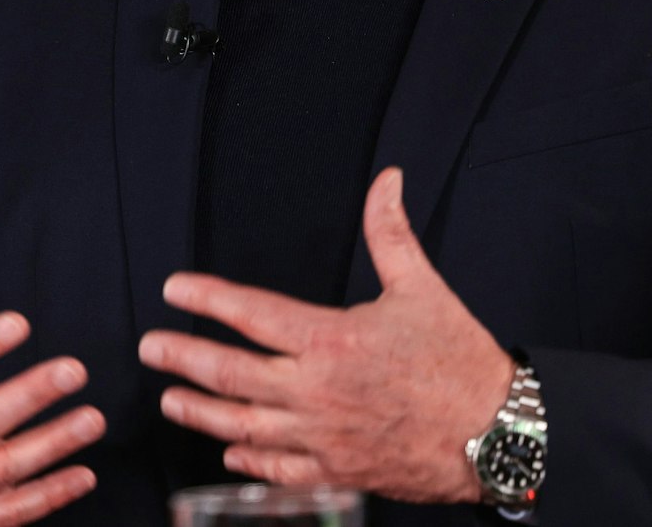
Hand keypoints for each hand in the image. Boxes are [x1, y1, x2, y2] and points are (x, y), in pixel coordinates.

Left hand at [137, 167, 514, 502]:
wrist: (502, 435)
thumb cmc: (460, 362)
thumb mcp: (423, 288)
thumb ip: (390, 232)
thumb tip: (386, 180)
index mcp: (331, 339)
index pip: (251, 313)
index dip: (206, 299)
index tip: (174, 290)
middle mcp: (318, 390)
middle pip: (231, 374)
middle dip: (182, 357)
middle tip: (149, 348)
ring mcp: (325, 437)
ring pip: (245, 426)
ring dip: (201, 412)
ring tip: (170, 399)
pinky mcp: (340, 472)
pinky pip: (283, 471)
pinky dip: (251, 462)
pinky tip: (230, 452)